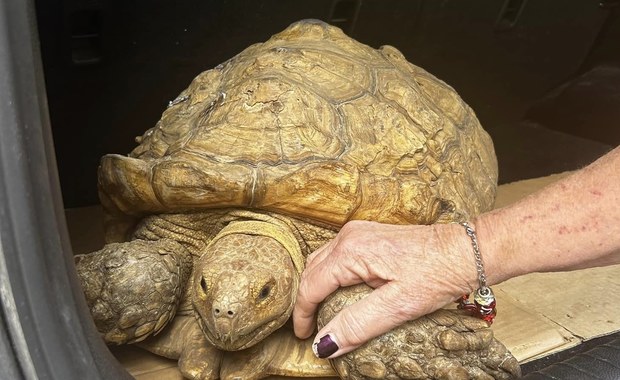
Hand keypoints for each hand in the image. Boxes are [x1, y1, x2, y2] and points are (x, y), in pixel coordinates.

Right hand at [293, 220, 475, 357]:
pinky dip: (331, 276)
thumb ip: (357, 324)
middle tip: (311, 328)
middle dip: (307, 300)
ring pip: (323, 261)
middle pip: (312, 270)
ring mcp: (359, 233)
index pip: (311, 285)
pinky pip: (338, 255)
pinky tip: (339, 292)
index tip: (305, 337)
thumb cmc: (438, 273)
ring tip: (321, 313)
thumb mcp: (398, 306)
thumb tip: (325, 344)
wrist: (466, 250)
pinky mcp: (370, 236)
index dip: (303, 314)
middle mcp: (349, 237)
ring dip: (317, 286)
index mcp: (351, 251)